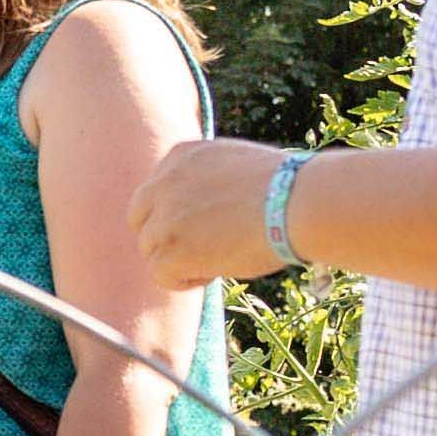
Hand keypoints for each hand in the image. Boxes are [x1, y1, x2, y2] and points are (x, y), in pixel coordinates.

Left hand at [134, 137, 290, 285]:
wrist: (296, 202)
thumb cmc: (284, 188)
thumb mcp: (235, 163)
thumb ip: (207, 177)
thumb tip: (201, 207)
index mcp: (180, 154)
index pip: (155, 190)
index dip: (173, 214)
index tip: (200, 226)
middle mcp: (163, 182)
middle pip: (141, 220)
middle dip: (164, 238)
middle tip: (199, 250)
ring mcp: (163, 216)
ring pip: (151, 250)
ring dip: (180, 260)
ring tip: (220, 258)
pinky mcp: (169, 249)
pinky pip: (160, 275)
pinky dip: (184, 280)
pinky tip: (213, 271)